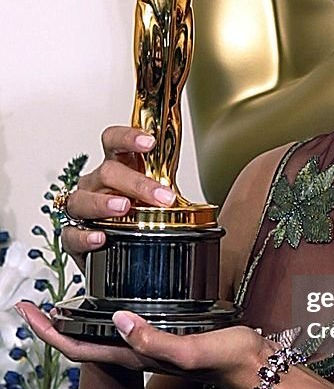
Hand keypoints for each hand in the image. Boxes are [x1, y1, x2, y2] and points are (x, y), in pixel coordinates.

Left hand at [16, 302, 271, 388]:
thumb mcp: (191, 349)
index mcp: (136, 357)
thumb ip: (156, 340)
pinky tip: (115, 296)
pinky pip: (125, 324)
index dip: (49, 331)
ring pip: (102, 334)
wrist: (256, 368)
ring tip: (64, 296)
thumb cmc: (228, 359)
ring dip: (77, 319)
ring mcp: (150, 346)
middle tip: (35, 301)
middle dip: (55, 324)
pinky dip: (107, 312)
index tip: (27, 309)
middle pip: (83, 342)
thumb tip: (118, 319)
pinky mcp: (165, 336)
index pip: (79, 349)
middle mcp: (136, 354)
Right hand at [61, 126, 176, 268]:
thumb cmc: (139, 217)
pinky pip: (71, 233)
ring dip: (104, 202)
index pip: (114, 142)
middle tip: (161, 197)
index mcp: (117, 168)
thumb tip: (207, 202)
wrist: (123, 251)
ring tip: (123, 207)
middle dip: (137, 182)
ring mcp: (83, 208)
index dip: (129, 137)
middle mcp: (96, 184)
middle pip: (108, 172)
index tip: (149, 142)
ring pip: (83, 199)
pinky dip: (84, 235)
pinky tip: (100, 237)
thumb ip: (170, 193)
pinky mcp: (74, 237)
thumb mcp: (157, 201)